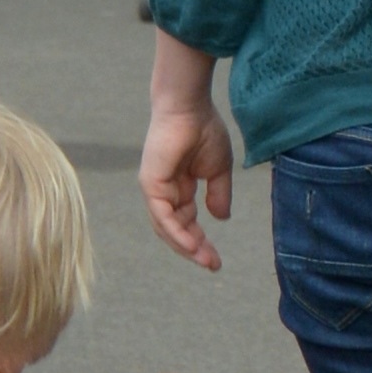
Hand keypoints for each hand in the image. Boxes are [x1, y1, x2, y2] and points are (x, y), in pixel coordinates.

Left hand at [140, 69, 235, 270]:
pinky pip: (162, 215)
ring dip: (185, 246)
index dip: (200, 241)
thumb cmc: (203, 129)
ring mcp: (155, 188)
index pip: (187, 221)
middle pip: (175, 229)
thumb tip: (221, 218)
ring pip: (166, 227)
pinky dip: (176, 232)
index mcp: (179, 187)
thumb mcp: (218, 169)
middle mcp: (164, 191)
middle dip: (194, 248)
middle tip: (212, 265)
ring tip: (205, 259)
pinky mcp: (151, 184)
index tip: (216, 259)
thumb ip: (218, 194)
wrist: (190, 106)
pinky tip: (190, 245)